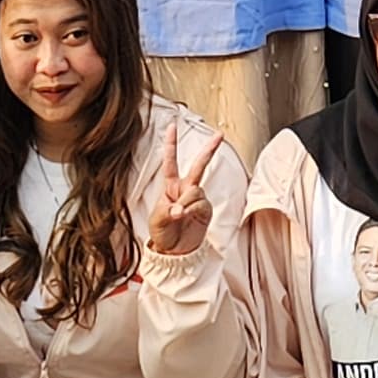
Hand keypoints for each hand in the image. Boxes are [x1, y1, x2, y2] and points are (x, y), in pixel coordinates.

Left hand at [143, 123, 219, 258]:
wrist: (174, 251)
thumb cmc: (162, 232)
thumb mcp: (157, 220)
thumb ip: (167, 212)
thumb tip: (180, 209)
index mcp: (170, 186)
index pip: (170, 162)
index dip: (171, 144)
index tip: (172, 125)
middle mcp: (186, 189)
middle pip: (199, 165)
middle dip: (210, 149)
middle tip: (220, 134)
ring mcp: (197, 199)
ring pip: (197, 190)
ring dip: (188, 202)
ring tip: (180, 216)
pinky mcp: (206, 210)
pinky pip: (202, 204)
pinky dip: (194, 210)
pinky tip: (189, 217)